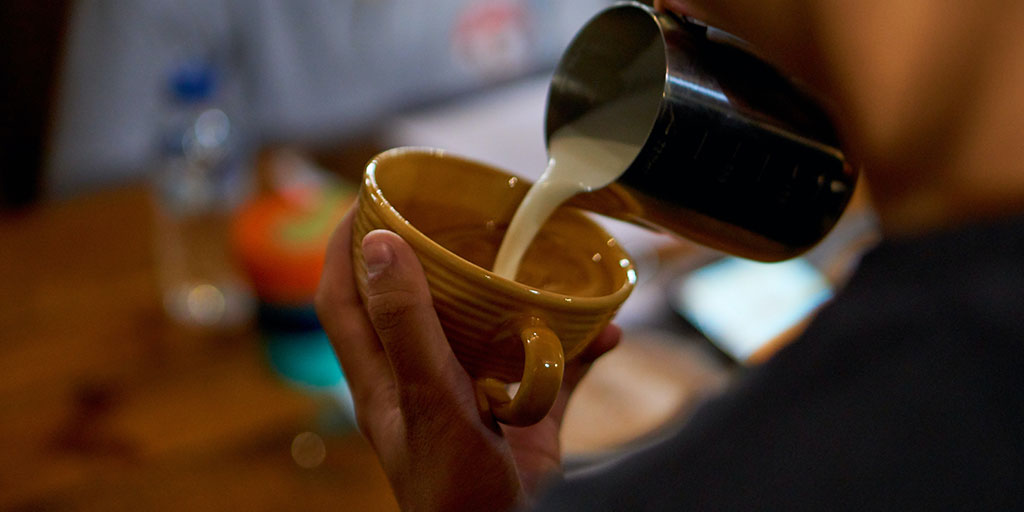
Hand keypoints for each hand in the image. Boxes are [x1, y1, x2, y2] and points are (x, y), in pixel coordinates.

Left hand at [315, 207, 620, 510]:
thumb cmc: (454, 493)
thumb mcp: (429, 402)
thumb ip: (407, 327)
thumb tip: (379, 245)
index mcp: (383, 378)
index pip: (344, 299)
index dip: (344, 247)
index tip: (366, 197)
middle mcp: (424, 380)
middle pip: (417, 302)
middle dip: (434, 253)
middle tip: (460, 211)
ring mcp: (475, 397)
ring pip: (490, 329)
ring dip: (517, 298)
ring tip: (540, 258)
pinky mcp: (523, 416)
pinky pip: (553, 370)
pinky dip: (580, 350)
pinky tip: (610, 334)